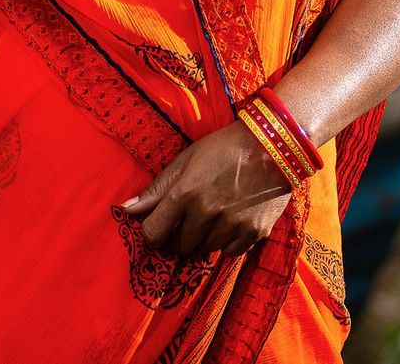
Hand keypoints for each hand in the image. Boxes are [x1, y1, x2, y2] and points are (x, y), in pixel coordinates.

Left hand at [117, 120, 291, 258]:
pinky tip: (230, 221)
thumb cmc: (223, 148)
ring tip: (212, 214)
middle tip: (186, 218)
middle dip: (177, 235)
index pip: (153, 233)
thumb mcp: (185, 161)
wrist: (272, 147)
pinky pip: (231, 252)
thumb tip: (127, 209)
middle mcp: (207, 214)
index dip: (151, 232)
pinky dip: (227, 242)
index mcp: (185, 194)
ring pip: (205, 249)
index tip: (156, 227)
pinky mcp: (255, 233)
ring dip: (203, 238)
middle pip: (179, 245)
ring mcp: (232, 226)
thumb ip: (157, 189)